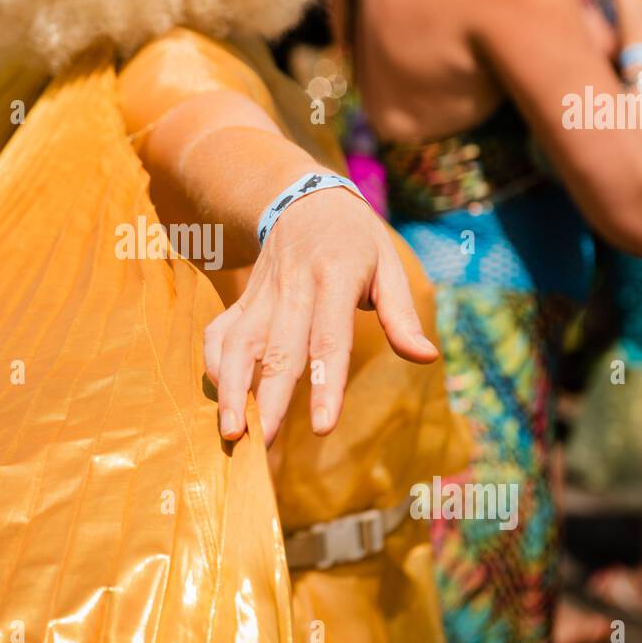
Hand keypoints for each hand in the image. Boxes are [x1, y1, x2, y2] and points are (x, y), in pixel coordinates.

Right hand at [203, 187, 438, 445]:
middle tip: (262, 445)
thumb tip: (427, 358)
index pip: (328, 338)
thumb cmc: (355, 239)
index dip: (324, 383)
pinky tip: (221, 396)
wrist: (302, 198)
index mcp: (335, 277)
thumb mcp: (387, 265)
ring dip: (231, 389)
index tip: (322, 427)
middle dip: (268, 400)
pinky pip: (220, 334)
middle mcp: (293, 286)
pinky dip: (215, 365)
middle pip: (277, 350)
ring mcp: (262, 294)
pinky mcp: (242, 300)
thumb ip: (402, 315)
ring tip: (231, 432)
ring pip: (239, 344)